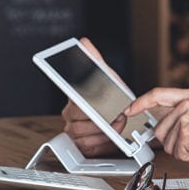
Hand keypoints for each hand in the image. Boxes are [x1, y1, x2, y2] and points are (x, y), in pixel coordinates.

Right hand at [61, 38, 129, 155]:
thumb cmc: (109, 93)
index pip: (74, 103)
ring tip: (116, 125)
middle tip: (116, 116)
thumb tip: (83, 42)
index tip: (95, 109)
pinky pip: (86, 147)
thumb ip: (94, 60)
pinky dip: (101, 143)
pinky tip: (110, 136)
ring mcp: (73, 130)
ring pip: (81, 135)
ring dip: (102, 132)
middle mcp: (70, 114)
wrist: (118, 112)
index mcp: (73, 97)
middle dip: (100, 120)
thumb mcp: (105, 75)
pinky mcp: (81, 144)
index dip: (86, 108)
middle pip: (78, 121)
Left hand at [126, 88, 188, 162]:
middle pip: (161, 129)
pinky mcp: (186, 134)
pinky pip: (178, 154)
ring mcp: (185, 118)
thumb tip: (169, 123)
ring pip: (169, 144)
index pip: (158, 94)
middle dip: (174, 142)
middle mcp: (186, 104)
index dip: (140, 103)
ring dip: (184, 150)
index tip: (130, 110)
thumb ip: (187, 111)